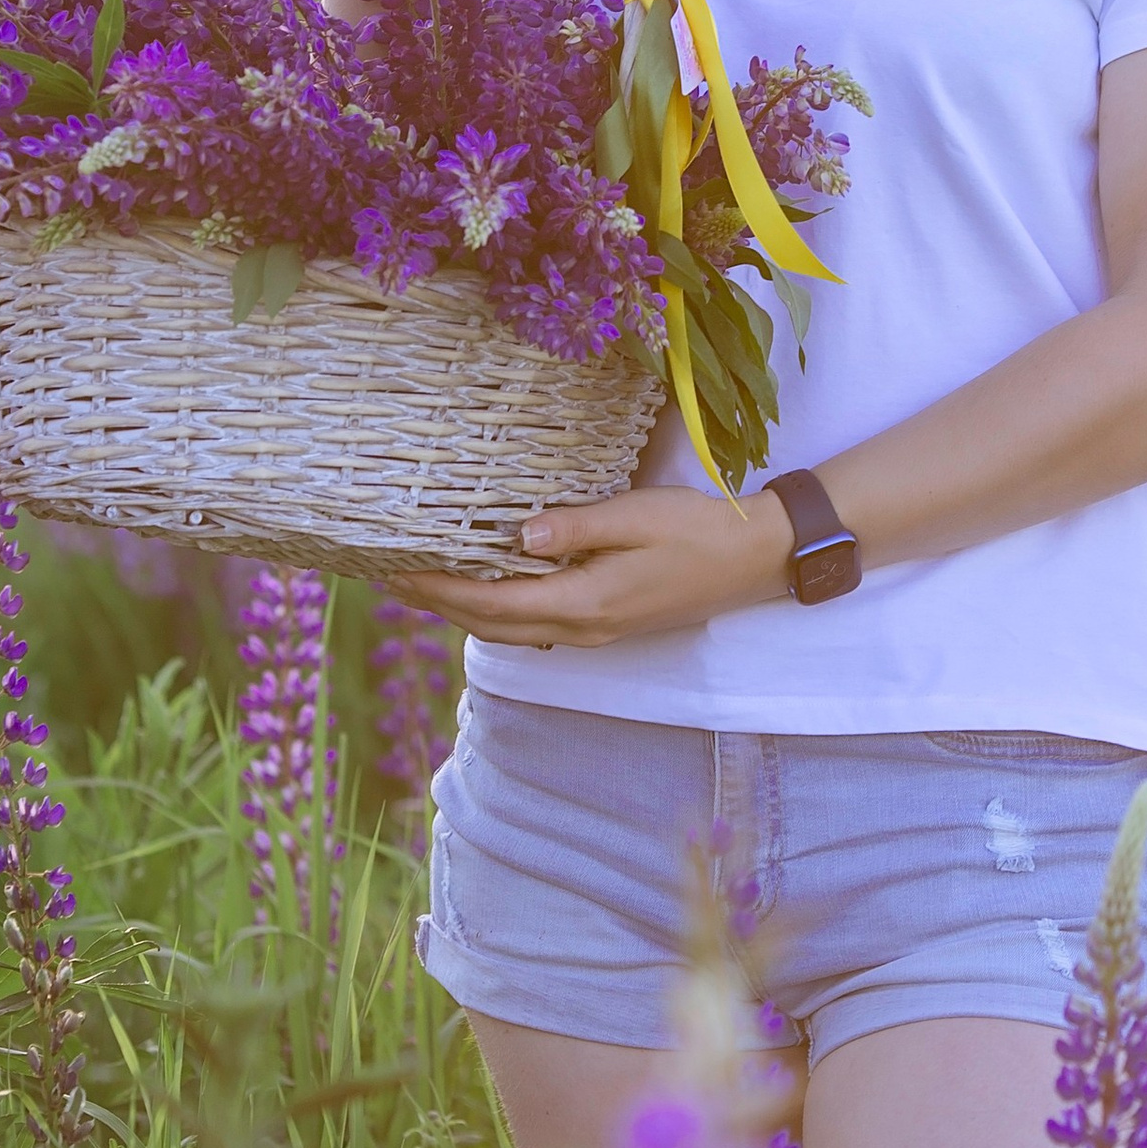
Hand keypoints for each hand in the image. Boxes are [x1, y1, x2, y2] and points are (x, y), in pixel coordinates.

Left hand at [397, 485, 797, 644]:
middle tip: (390, 577)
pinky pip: (535, 625)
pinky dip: (498, 610)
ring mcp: (595, 630)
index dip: (437, 589)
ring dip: (463, 610)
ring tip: (425, 582)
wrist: (755, 560)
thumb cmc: (699, 530)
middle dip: (437, 604)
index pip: (490, 603)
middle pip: (490, 626)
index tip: (394, 572)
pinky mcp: (606, 622)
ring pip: (510, 631)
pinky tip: (487, 586)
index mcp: (584, 603)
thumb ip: (574, 526)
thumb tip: (518, 532)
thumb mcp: (636, 516)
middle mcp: (583, 627)